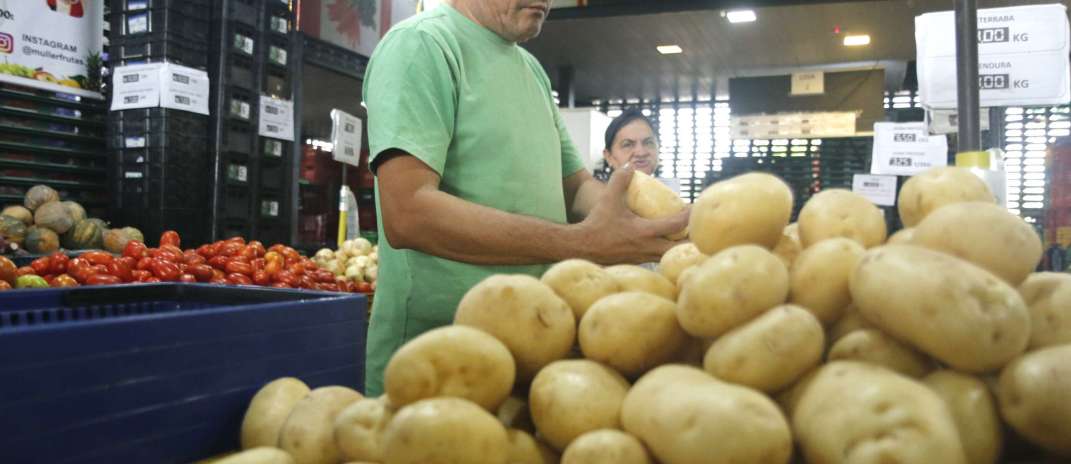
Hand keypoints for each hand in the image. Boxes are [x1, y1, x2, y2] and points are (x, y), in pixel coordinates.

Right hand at [573, 165, 689, 263]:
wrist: (582, 248)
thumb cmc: (597, 225)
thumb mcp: (608, 199)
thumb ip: (620, 180)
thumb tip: (630, 165)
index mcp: (644, 232)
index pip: (675, 225)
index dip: (689, 216)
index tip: (695, 208)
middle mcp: (647, 247)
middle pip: (680, 248)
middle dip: (693, 240)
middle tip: (700, 230)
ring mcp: (643, 258)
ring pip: (670, 256)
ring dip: (679, 248)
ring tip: (686, 237)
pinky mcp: (638, 262)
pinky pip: (658, 259)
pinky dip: (666, 252)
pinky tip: (666, 245)